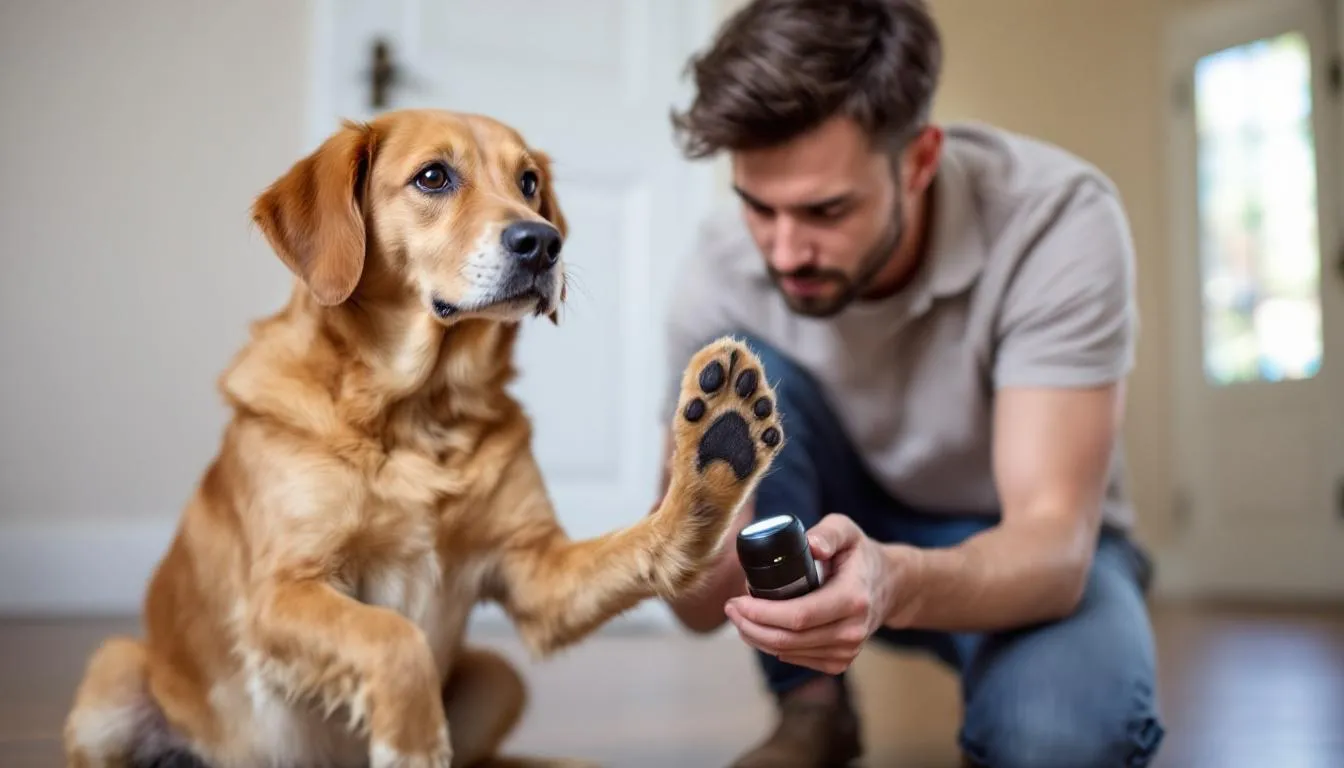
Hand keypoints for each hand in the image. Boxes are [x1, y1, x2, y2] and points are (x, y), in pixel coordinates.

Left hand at [724, 514, 908, 674]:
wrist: (889, 586)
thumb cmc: (860, 555)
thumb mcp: (847, 531)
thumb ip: (828, 533)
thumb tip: (810, 545)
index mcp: (852, 599)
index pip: (799, 616)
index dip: (762, 613)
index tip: (737, 601)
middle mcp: (852, 630)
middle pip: (789, 639)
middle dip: (751, 627)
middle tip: (730, 608)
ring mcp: (848, 650)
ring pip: (790, 653)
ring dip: (757, 638)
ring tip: (740, 617)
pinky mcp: (840, 661)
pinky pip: (799, 660)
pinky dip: (774, 648)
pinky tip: (761, 631)